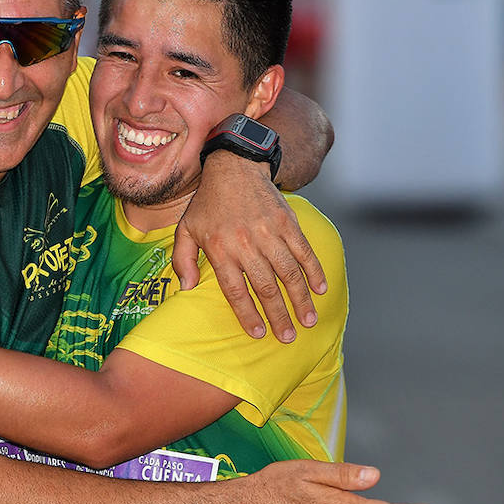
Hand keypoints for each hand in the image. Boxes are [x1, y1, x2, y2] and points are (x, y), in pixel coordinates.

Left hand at [173, 151, 326, 341]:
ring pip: (288, 273)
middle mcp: (246, 244)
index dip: (248, 314)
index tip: (259, 334)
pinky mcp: (287, 222)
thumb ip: (182, 260)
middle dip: (278, 316)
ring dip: (300, 299)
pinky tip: (321, 289)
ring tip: (308, 321)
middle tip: (288, 337)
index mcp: (221, 250)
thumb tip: (187, 289)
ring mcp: (269, 233)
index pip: (236, 291)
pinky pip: (304, 251)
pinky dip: (314, 271)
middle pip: (265, 288)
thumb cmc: (208, 204)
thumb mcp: (185, 229)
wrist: (235, 167)